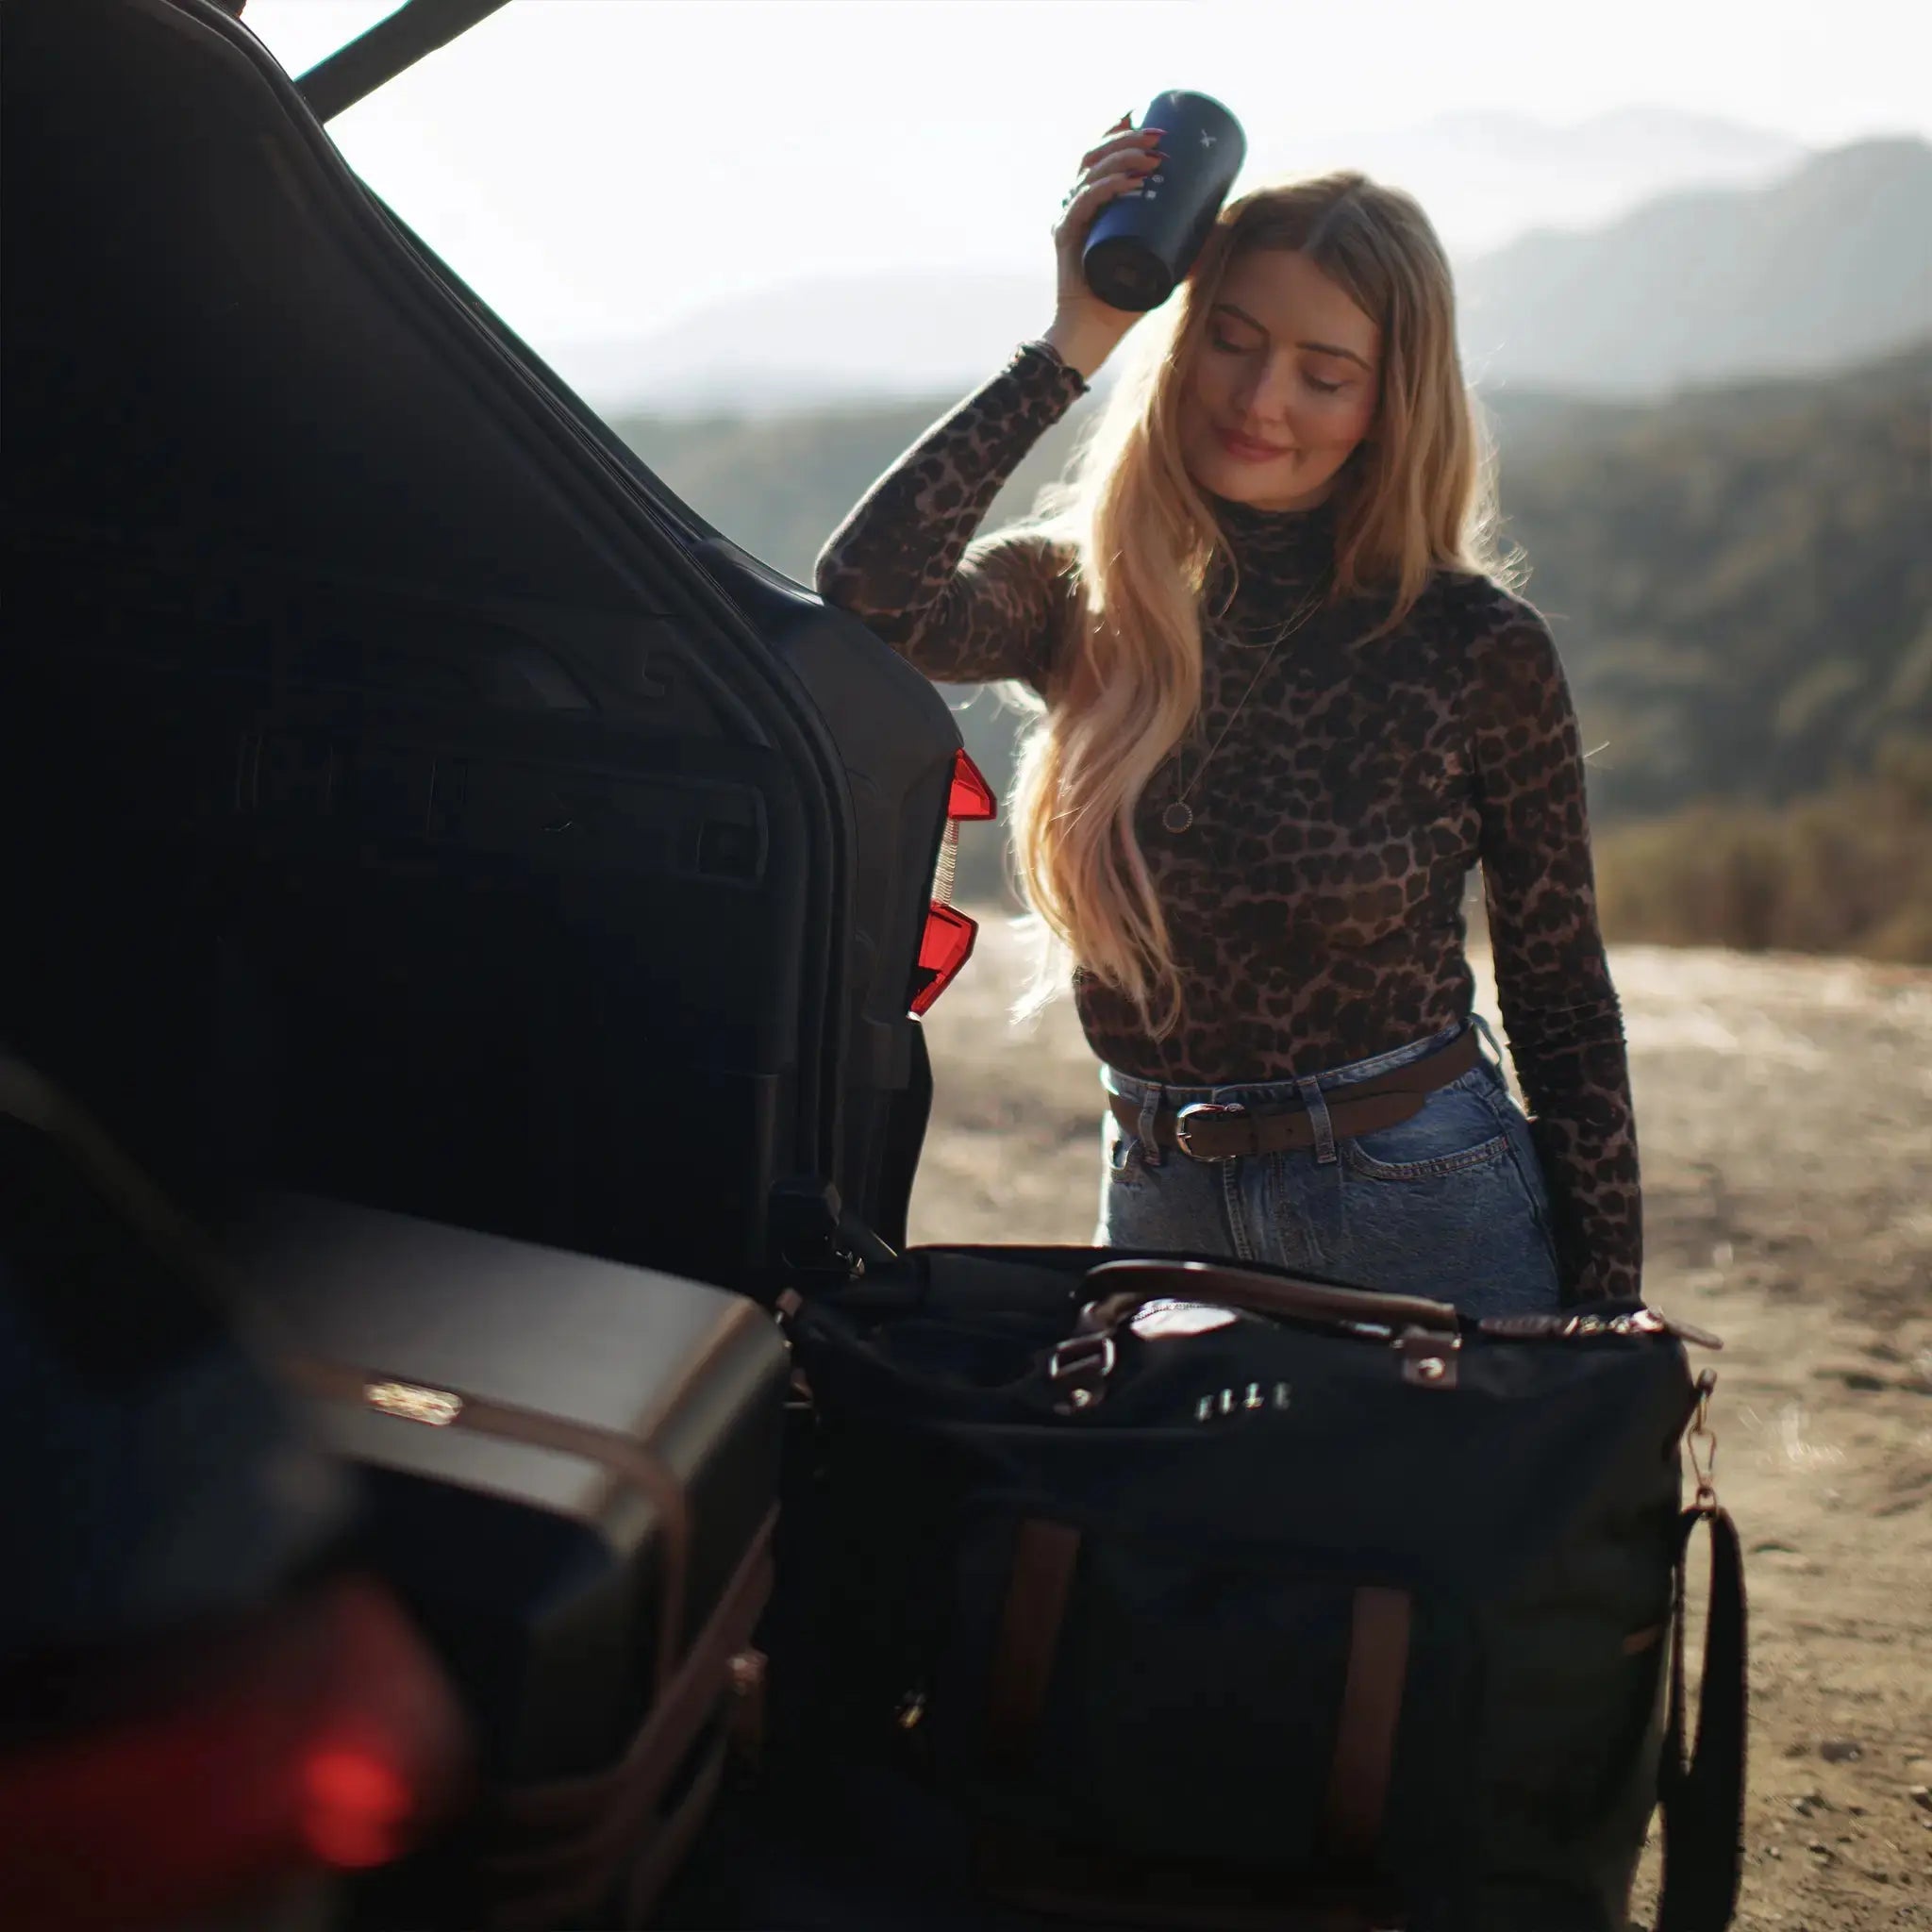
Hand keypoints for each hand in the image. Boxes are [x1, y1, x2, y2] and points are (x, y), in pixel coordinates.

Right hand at [1043, 113, 1166, 379]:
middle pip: (1096, 156)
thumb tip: (1221, 223)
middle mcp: (1077, 207)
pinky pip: (1084, 203)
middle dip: (1129, 138)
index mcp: (1092, 205)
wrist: (1094, 335)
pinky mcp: (1067, 238)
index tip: (1148, 117)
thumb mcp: (1160, 264)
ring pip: (1090, 172)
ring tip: (1153, 157)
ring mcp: (1070, 220)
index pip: (1101, 157)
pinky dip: (1107, 188)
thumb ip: (1185, 243)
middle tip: (1161, 138)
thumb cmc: (1124, 303)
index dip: (1121, 131)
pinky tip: (1130, 182)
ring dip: (1122, 157)